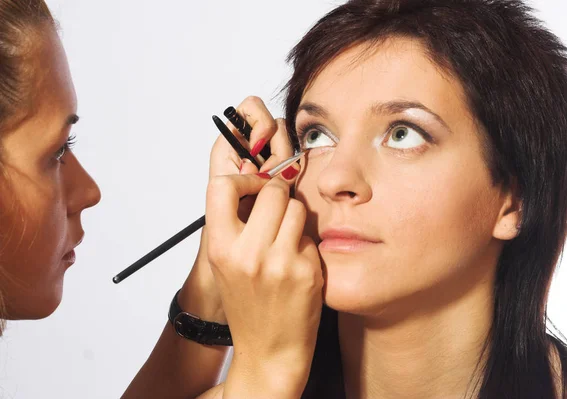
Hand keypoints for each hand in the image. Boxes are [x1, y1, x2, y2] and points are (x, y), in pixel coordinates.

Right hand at [205, 98, 322, 397]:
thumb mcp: (228, 263)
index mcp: (221, 247)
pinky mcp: (307, 271)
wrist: (269, 351)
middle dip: (278, 195)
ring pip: (297, 207)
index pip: (222, 185)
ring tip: (288, 243)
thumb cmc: (249, 305)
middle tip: (277, 213)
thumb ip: (235, 222)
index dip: (242, 178)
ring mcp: (279, 263)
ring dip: (296, 218)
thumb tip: (254, 174)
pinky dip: (308, 244)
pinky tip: (299, 266)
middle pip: (272, 190)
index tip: (254, 184)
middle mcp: (247, 253)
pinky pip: (312, 235)